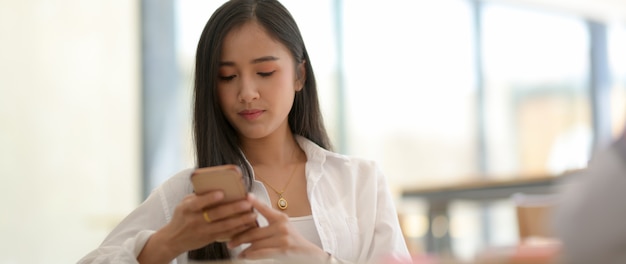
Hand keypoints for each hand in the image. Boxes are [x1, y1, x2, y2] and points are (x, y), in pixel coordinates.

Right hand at [139, 191, 257, 262]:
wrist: (173, 239)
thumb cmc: (182, 217)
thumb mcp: (184, 204)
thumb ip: (198, 196)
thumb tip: (216, 185)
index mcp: (187, 209)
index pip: (197, 202)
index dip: (209, 198)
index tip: (222, 193)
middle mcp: (195, 220)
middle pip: (216, 214)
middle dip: (233, 208)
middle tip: (247, 202)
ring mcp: (203, 231)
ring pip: (224, 226)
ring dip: (240, 220)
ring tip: (252, 213)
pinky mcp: (209, 239)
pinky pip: (226, 234)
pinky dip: (238, 229)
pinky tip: (248, 224)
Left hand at [227, 194, 327, 260]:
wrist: (309, 254)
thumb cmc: (294, 241)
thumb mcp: (284, 228)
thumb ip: (270, 224)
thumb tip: (249, 224)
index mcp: (281, 218)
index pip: (265, 209)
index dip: (255, 202)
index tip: (246, 196)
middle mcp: (281, 226)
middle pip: (255, 230)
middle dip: (239, 236)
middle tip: (229, 240)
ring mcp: (282, 238)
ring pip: (256, 243)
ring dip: (243, 247)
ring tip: (234, 248)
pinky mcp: (282, 249)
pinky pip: (261, 252)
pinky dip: (250, 255)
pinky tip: (244, 255)